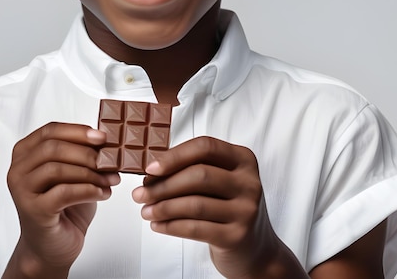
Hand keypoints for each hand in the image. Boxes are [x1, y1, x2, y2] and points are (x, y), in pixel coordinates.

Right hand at [5, 122, 119, 276]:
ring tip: (110, 180)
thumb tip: (105, 139)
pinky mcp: (33, 210)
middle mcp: (18, 169)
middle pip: (53, 147)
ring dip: (90, 173)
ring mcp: (22, 190)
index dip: (77, 131)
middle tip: (111, 160)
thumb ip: (80, 153)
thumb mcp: (72, 173)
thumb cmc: (63, 207)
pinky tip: (102, 193)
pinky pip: (64, 193)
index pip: (50, 131)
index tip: (102, 137)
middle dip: (86, 152)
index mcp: (24, 153)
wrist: (51, 247)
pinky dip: (88, 190)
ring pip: (58, 169)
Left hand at [131, 136, 303, 278]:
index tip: (150, 168)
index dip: (175, 155)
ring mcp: (246, 210)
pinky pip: (196, 228)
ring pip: (195, 204)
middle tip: (140, 193)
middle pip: (198, 175)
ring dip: (163, 207)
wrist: (255, 249)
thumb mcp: (221, 180)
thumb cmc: (229, 207)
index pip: (205, 147)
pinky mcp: (237, 236)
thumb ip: (194, 168)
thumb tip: (152, 171)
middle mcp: (249, 182)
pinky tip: (158, 225)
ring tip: (145, 210)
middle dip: (164, 185)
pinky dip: (171, 226)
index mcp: (243, 159)